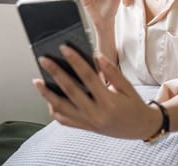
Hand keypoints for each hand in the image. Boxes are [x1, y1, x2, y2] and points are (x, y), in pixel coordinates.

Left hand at [33, 45, 160, 139]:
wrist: (139, 128)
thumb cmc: (134, 105)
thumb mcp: (128, 87)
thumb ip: (111, 71)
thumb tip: (96, 55)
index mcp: (108, 101)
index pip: (88, 77)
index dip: (75, 61)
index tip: (64, 48)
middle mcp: (96, 114)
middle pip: (70, 91)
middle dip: (55, 73)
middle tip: (44, 60)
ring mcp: (88, 123)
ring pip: (61, 108)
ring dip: (47, 94)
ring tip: (37, 81)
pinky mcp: (84, 127)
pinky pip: (64, 120)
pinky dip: (54, 109)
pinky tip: (49, 98)